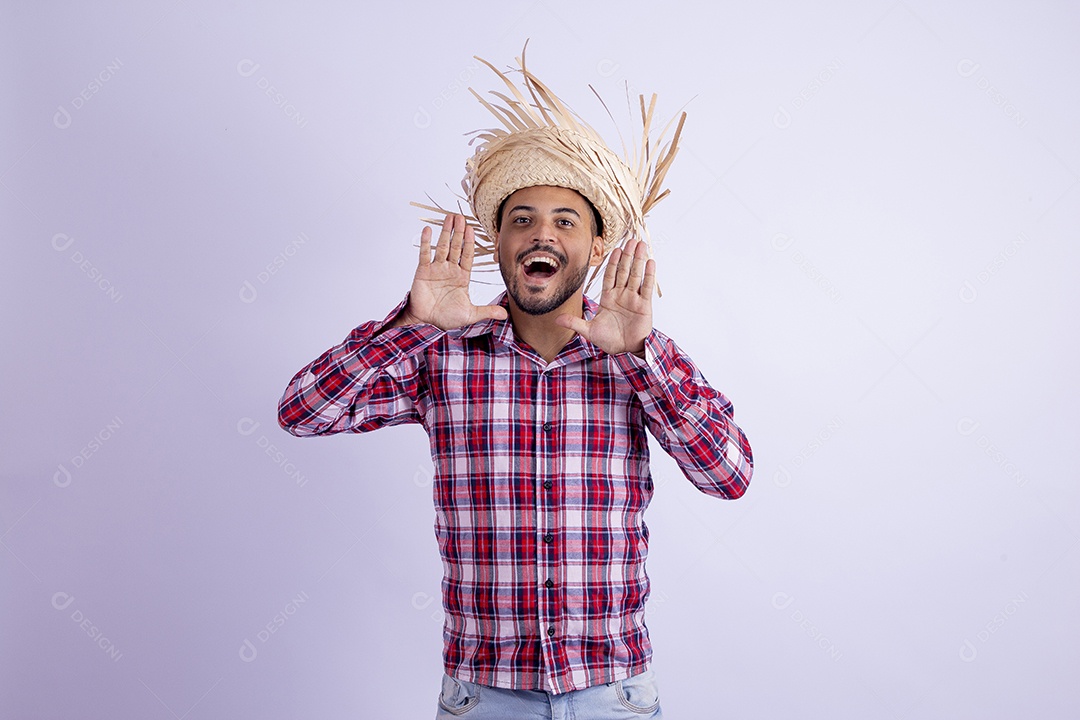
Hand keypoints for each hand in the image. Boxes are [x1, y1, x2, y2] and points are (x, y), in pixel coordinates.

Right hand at [397, 214, 507, 330]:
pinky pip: (425, 254)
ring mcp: (436, 269)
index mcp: (462, 277)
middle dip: (458, 232)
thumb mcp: (470, 314)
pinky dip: (426, 242)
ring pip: (442, 247)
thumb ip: (486, 311)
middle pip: (455, 247)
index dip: (469, 242)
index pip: (467, 255)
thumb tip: (505, 314)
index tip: (472, 228)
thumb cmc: (446, 318)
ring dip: (445, 232)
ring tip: (449, 218)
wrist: (427, 323)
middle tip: (460, 216)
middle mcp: (449, 270)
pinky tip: (429, 230)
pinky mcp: (423, 272)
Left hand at [556, 238, 654, 355]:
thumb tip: (557, 319)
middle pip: (624, 271)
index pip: (610, 276)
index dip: (612, 262)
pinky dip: (648, 275)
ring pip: (635, 275)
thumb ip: (575, 323)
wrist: (626, 351)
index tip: (615, 249)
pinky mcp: (644, 305)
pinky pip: (646, 287)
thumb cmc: (609, 340)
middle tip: (630, 240)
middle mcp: (621, 295)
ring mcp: (633, 299)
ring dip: (638, 259)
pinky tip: (650, 262)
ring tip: (640, 244)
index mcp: (608, 298)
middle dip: (626, 255)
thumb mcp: (589, 331)